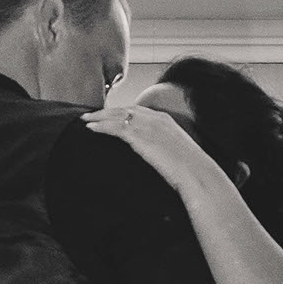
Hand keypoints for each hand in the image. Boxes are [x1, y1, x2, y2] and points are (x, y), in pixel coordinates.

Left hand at [82, 100, 199, 191]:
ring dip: (99, 117)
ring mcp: (147, 126)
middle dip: (106, 111)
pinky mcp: (140, 137)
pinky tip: (90, 129)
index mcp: (165, 120)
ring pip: (117, 116)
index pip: (138, 111)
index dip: (121, 112)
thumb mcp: (178, 154)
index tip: (110, 115)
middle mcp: (155, 118)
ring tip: (86, 120)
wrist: (196, 174)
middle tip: (91, 115)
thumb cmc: (191, 170)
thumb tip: (159, 157)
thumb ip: (165, 149)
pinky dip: (101, 126)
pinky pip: (115, 128)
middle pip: (124, 109)